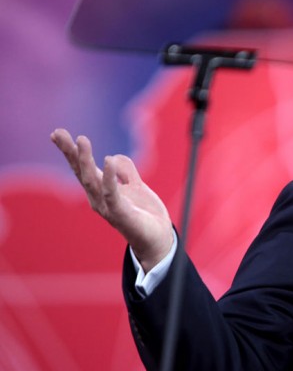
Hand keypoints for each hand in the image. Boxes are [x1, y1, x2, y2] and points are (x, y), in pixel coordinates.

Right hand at [50, 128, 173, 271]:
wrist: (158, 238)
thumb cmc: (144, 213)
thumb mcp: (135, 185)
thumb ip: (126, 170)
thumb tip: (113, 157)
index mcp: (101, 190)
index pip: (82, 168)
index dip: (71, 151)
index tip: (58, 133)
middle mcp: (98, 198)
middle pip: (81, 172)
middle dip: (70, 152)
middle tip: (59, 133)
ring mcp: (107, 207)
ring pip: (92, 180)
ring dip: (86, 160)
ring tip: (81, 140)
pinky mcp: (121, 214)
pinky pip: (112, 193)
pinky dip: (110, 177)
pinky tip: (108, 160)